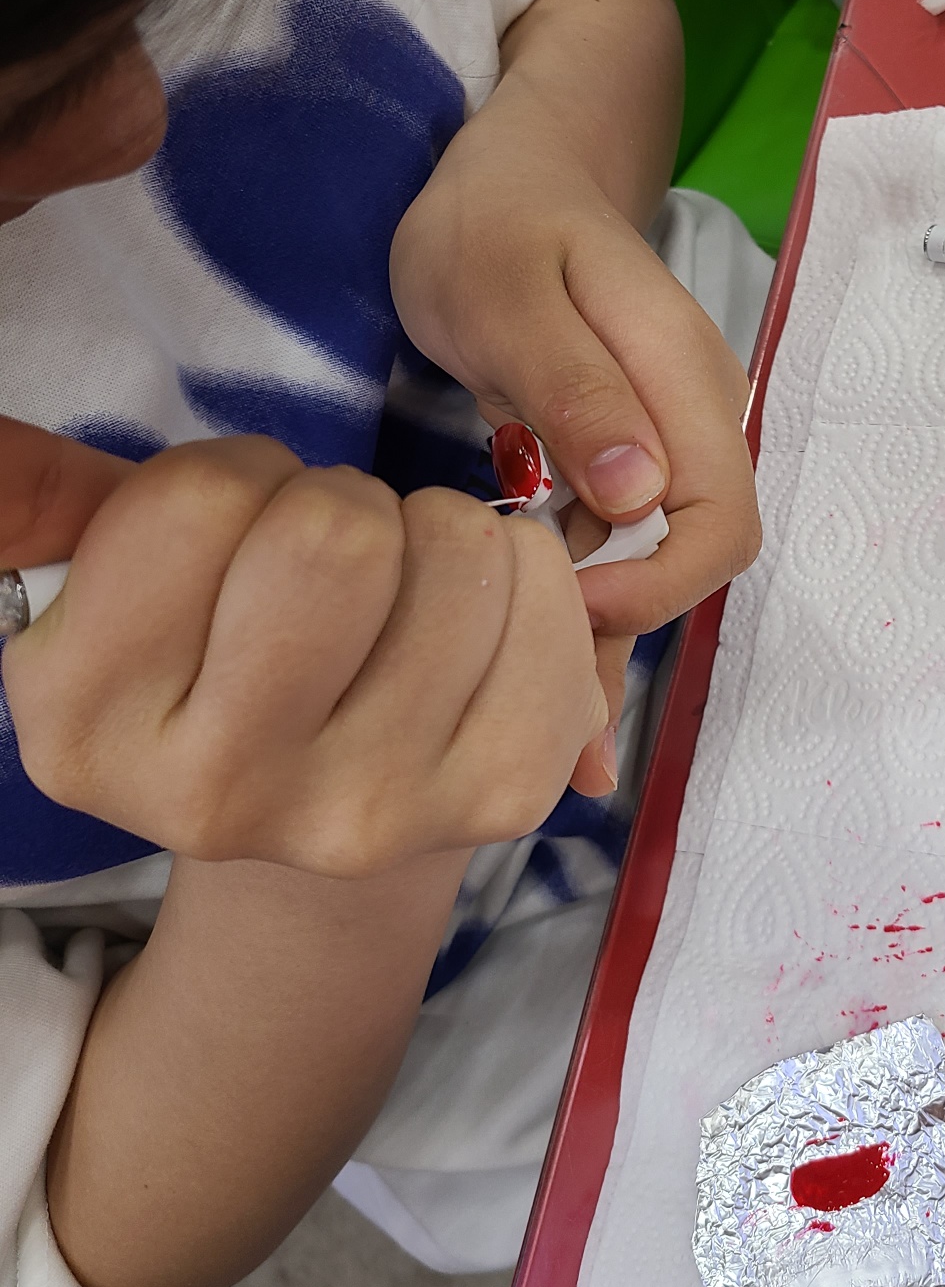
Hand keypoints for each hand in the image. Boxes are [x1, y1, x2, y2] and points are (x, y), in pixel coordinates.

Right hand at [4, 436, 611, 876]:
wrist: (331, 800)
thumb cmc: (231, 655)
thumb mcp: (120, 584)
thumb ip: (42, 502)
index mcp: (88, 728)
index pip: (200, 501)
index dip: (241, 474)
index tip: (246, 528)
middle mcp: (219, 798)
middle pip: (339, 534)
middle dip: (349, 502)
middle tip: (342, 555)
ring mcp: (373, 812)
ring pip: (463, 551)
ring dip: (443, 534)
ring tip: (409, 595)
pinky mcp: (502, 797)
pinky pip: (552, 600)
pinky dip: (530, 573)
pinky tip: (481, 624)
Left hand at [388, 0, 760, 657]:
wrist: (507, 181)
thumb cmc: (495, 225)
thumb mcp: (509, 294)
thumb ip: (574, 387)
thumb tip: (642, 494)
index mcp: (683, 381)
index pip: (719, 522)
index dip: (654, 587)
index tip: (556, 605)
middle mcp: (693, 424)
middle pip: (696, 561)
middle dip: (627, 632)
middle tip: (525, 689)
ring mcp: (663, 446)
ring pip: (653, 567)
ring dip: (599, 635)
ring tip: (531, 715)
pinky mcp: (623, 464)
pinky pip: (615, 548)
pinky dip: (577, 601)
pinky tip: (528, 651)